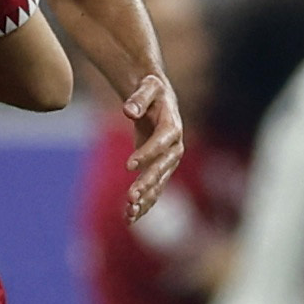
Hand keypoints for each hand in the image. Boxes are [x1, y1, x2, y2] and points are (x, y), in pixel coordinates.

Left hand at [115, 72, 185, 218]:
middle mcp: (175, 146)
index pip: (162, 141)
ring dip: (146, 199)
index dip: (147, 153)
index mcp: (172, 126)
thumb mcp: (146, 86)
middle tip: (131, 197)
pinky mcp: (160, 169)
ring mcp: (169, 160)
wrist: (159, 100)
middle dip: (148, 183)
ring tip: (129, 213)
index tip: (129, 164)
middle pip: (163, 167)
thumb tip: (128, 110)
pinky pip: (154, 189)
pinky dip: (143, 204)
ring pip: (159, 183)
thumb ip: (138, 97)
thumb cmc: (151, 90)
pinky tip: (129, 218)